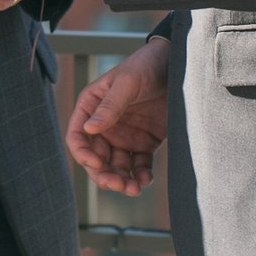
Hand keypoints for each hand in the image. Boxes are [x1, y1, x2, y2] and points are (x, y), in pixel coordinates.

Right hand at [67, 36, 169, 195]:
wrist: (177, 66)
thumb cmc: (146, 67)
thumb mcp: (127, 83)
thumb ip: (110, 106)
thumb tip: (89, 130)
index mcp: (91, 107)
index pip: (78, 136)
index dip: (83, 154)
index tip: (96, 164)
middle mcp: (104, 125)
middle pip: (96, 157)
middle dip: (104, 174)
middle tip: (118, 185)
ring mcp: (125, 135)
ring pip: (117, 165)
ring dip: (122, 179)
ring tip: (134, 190)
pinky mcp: (145, 142)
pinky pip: (139, 164)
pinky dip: (141, 175)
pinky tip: (146, 180)